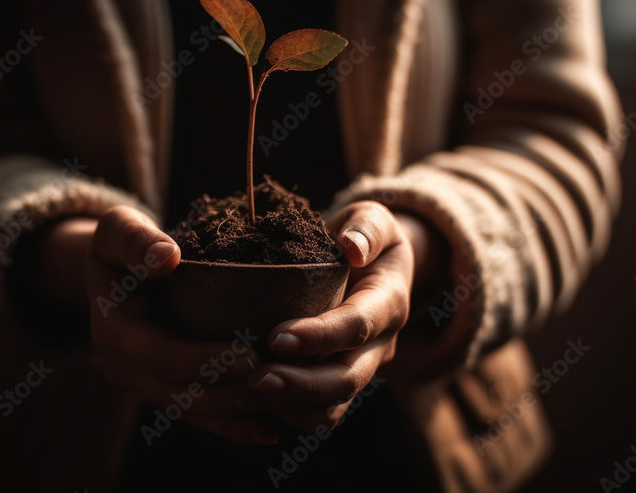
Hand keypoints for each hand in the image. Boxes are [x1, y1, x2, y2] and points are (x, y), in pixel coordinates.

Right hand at [83, 206, 277, 444]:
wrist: (113, 273)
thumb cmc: (122, 244)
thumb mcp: (118, 228)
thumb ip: (135, 238)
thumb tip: (167, 256)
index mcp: (113, 330)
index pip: (161, 355)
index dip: (204, 360)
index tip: (250, 354)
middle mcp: (124, 367)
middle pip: (179, 394)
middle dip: (228, 394)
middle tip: (277, 384)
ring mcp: (143, 384)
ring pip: (191, 411)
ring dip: (235, 415)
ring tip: (281, 407)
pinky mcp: (163, 390)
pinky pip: (198, 415)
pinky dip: (231, 426)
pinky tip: (269, 432)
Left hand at [247, 201, 413, 432]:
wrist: (376, 268)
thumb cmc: (366, 239)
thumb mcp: (374, 219)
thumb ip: (367, 229)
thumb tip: (351, 248)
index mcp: (388, 303)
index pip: (356, 327)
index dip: (319, 337)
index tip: (276, 336)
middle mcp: (380, 345)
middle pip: (346, 380)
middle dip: (300, 386)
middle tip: (254, 379)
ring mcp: (361, 369)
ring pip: (333, 408)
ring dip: (290, 407)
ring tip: (247, 391)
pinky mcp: (339, 384)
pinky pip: (318, 414)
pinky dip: (286, 415)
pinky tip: (251, 400)